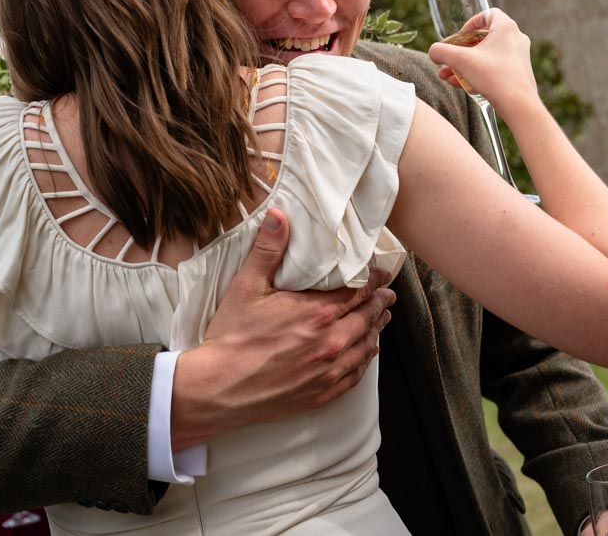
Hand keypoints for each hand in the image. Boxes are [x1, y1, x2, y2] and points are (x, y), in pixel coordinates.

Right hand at [170, 208, 394, 450]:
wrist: (219, 388)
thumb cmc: (232, 337)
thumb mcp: (246, 287)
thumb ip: (267, 249)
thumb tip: (278, 214)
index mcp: (317, 313)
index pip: (358, 291)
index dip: (373, 280)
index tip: (380, 273)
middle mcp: (331, 342)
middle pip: (367, 318)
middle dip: (379, 303)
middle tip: (388, 295)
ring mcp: (328, 371)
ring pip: (365, 346)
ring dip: (376, 330)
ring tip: (383, 319)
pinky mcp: (322, 393)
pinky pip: (355, 375)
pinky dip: (365, 360)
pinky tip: (366, 354)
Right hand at [428, 8, 537, 118]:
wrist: (518, 104)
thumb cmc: (493, 77)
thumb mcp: (461, 60)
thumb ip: (441, 52)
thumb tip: (433, 52)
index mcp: (506, 28)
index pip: (488, 14)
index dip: (470, 23)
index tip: (460, 37)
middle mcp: (515, 39)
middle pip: (483, 39)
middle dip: (461, 51)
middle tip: (449, 60)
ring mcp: (518, 57)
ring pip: (486, 56)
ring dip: (466, 64)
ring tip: (448, 76)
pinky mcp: (518, 73)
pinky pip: (494, 68)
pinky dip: (478, 73)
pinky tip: (461, 85)